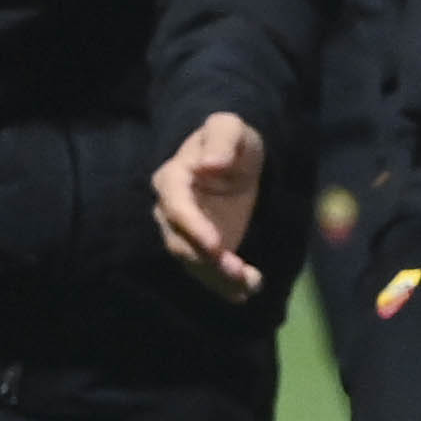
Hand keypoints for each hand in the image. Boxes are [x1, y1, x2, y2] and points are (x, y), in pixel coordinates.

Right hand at [155, 111, 269, 300]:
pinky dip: (226, 284)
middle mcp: (172, 210)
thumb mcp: (230, 128)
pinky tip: (247, 292)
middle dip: (208, 261)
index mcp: (173, 179)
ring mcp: (185, 232)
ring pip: (193, 262)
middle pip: (181, 242)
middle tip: (238, 272)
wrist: (237, 159)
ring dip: (218, 278)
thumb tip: (209, 165)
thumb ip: (221, 139)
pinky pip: (208, 270)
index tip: (217, 245)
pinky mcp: (202, 248)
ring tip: (249, 285)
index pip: (176, 207)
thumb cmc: (231, 140)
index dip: (193, 227)